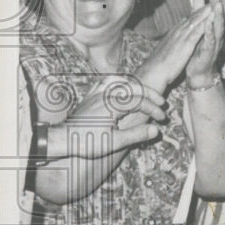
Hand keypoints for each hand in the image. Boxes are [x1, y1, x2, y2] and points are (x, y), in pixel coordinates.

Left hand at [47, 75, 166, 156]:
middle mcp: (106, 95)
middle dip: (150, 94)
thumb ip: (136, 135)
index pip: (140, 101)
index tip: (161, 119)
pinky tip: (122, 86)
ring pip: (121, 81)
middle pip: (134, 88)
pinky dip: (118, 82)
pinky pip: (106, 82)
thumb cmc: (87, 142)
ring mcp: (97, 94)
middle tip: (162, 103)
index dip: (154, 109)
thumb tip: (156, 130)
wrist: (62, 139)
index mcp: (113, 105)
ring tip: (146, 93)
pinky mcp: (91, 96)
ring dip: (137, 86)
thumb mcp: (114, 142)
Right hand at [136, 7, 212, 93]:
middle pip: (193, 16)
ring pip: (196, 21)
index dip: (198, 11)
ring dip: (206, 11)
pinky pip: (197, 32)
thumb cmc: (159, 63)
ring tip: (216, 2)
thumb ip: (172, 41)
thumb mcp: (167, 48)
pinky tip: (212, 19)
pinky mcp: (185, 44)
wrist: (153, 71)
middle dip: (204, 6)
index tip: (206, 3)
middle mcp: (179, 31)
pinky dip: (205, 24)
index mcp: (175, 33)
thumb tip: (174, 37)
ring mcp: (182, 36)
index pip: (188, 19)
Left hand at [186, 0, 224, 86]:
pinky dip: (209, 31)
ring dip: (218, 16)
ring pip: (219, 27)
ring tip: (217, 5)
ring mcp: (216, 43)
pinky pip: (210, 40)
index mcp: (217, 29)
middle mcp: (219, 35)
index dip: (223, 1)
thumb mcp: (199, 27)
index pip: (222, 13)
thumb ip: (199, 11)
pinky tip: (208, 23)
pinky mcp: (209, 51)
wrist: (199, 71)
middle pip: (223, 18)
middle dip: (224, 5)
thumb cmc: (200, 48)